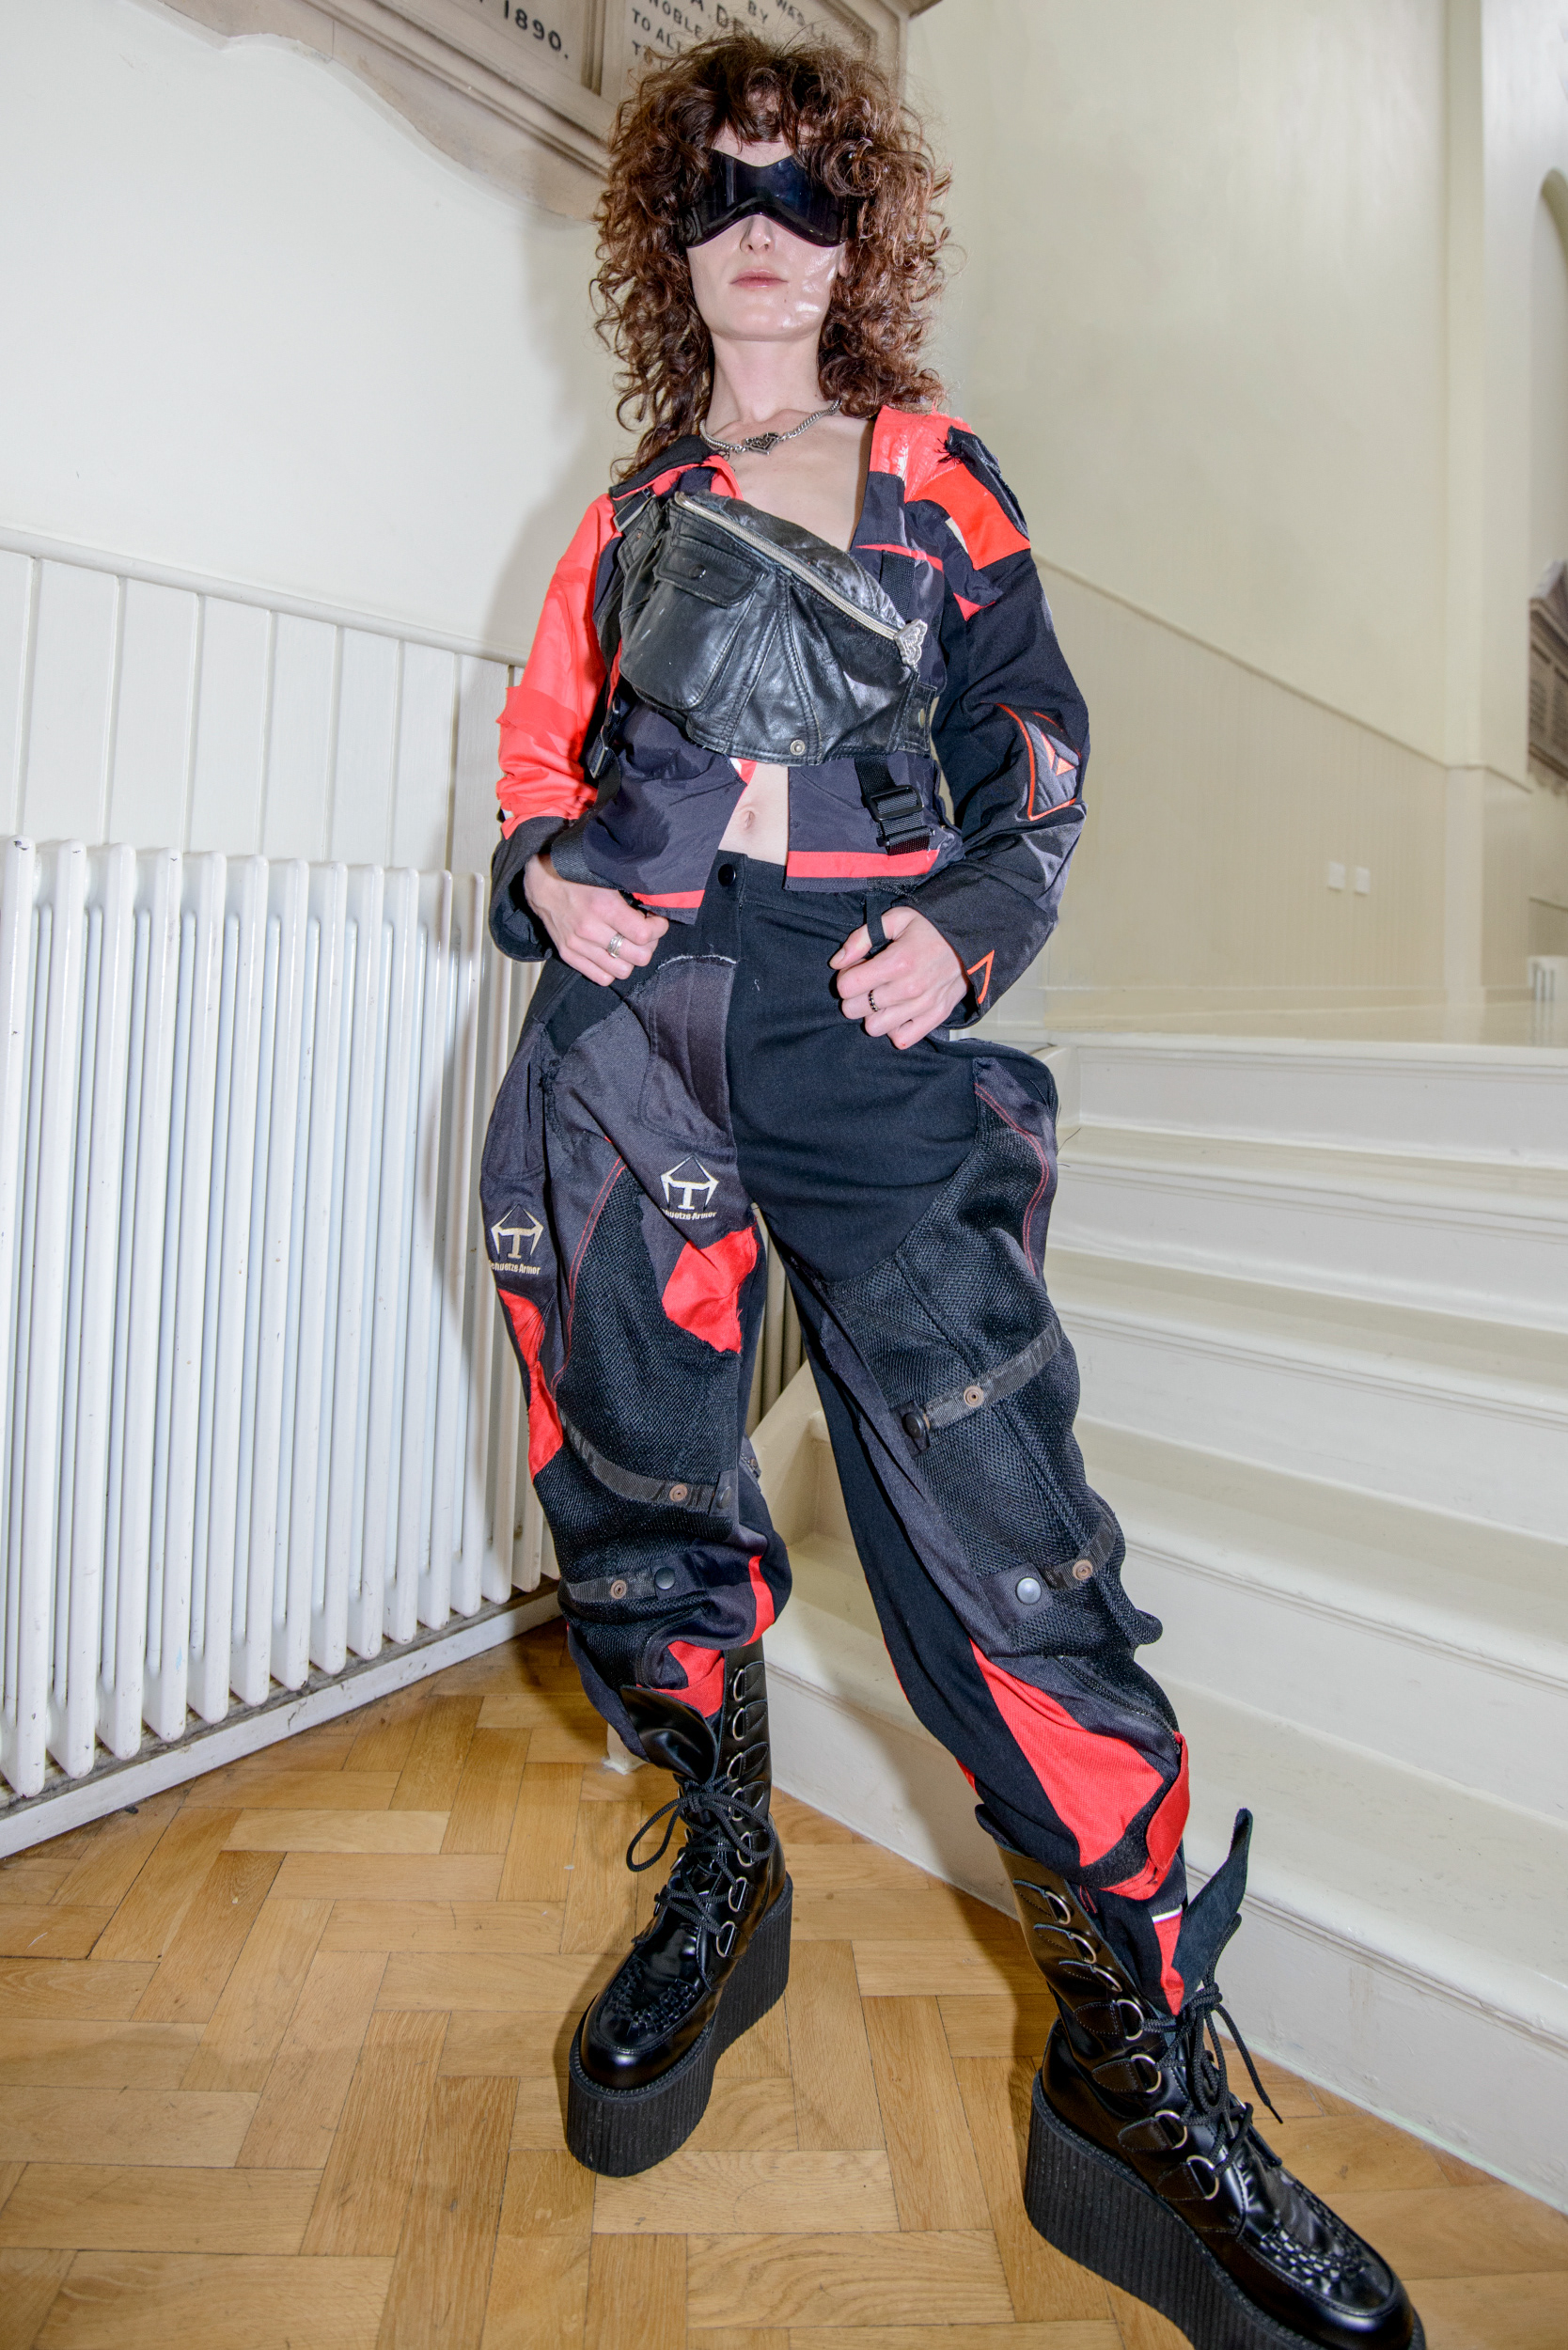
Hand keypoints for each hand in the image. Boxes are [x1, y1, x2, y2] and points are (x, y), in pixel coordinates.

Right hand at [523, 852, 667, 984]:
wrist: (541, 880)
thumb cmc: (577, 874)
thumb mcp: (606, 875)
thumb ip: (630, 894)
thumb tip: (656, 906)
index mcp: (603, 907)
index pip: (644, 934)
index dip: (658, 928)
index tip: (656, 920)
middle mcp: (590, 930)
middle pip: (639, 957)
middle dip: (649, 944)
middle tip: (645, 932)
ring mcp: (578, 946)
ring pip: (622, 971)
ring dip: (631, 958)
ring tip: (629, 943)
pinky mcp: (568, 955)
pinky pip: (601, 977)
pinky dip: (612, 969)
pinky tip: (613, 953)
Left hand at [831, 905, 967, 1048]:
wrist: (972, 936)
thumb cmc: (931, 927)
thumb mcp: (895, 919)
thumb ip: (861, 939)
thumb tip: (837, 963)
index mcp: (897, 962)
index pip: (847, 987)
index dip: (845, 977)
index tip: (857, 969)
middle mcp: (909, 988)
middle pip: (855, 1010)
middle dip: (854, 996)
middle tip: (868, 982)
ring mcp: (923, 1006)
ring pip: (874, 1027)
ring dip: (872, 1013)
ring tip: (883, 997)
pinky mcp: (936, 1017)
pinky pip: (902, 1039)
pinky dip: (895, 1028)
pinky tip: (898, 1011)